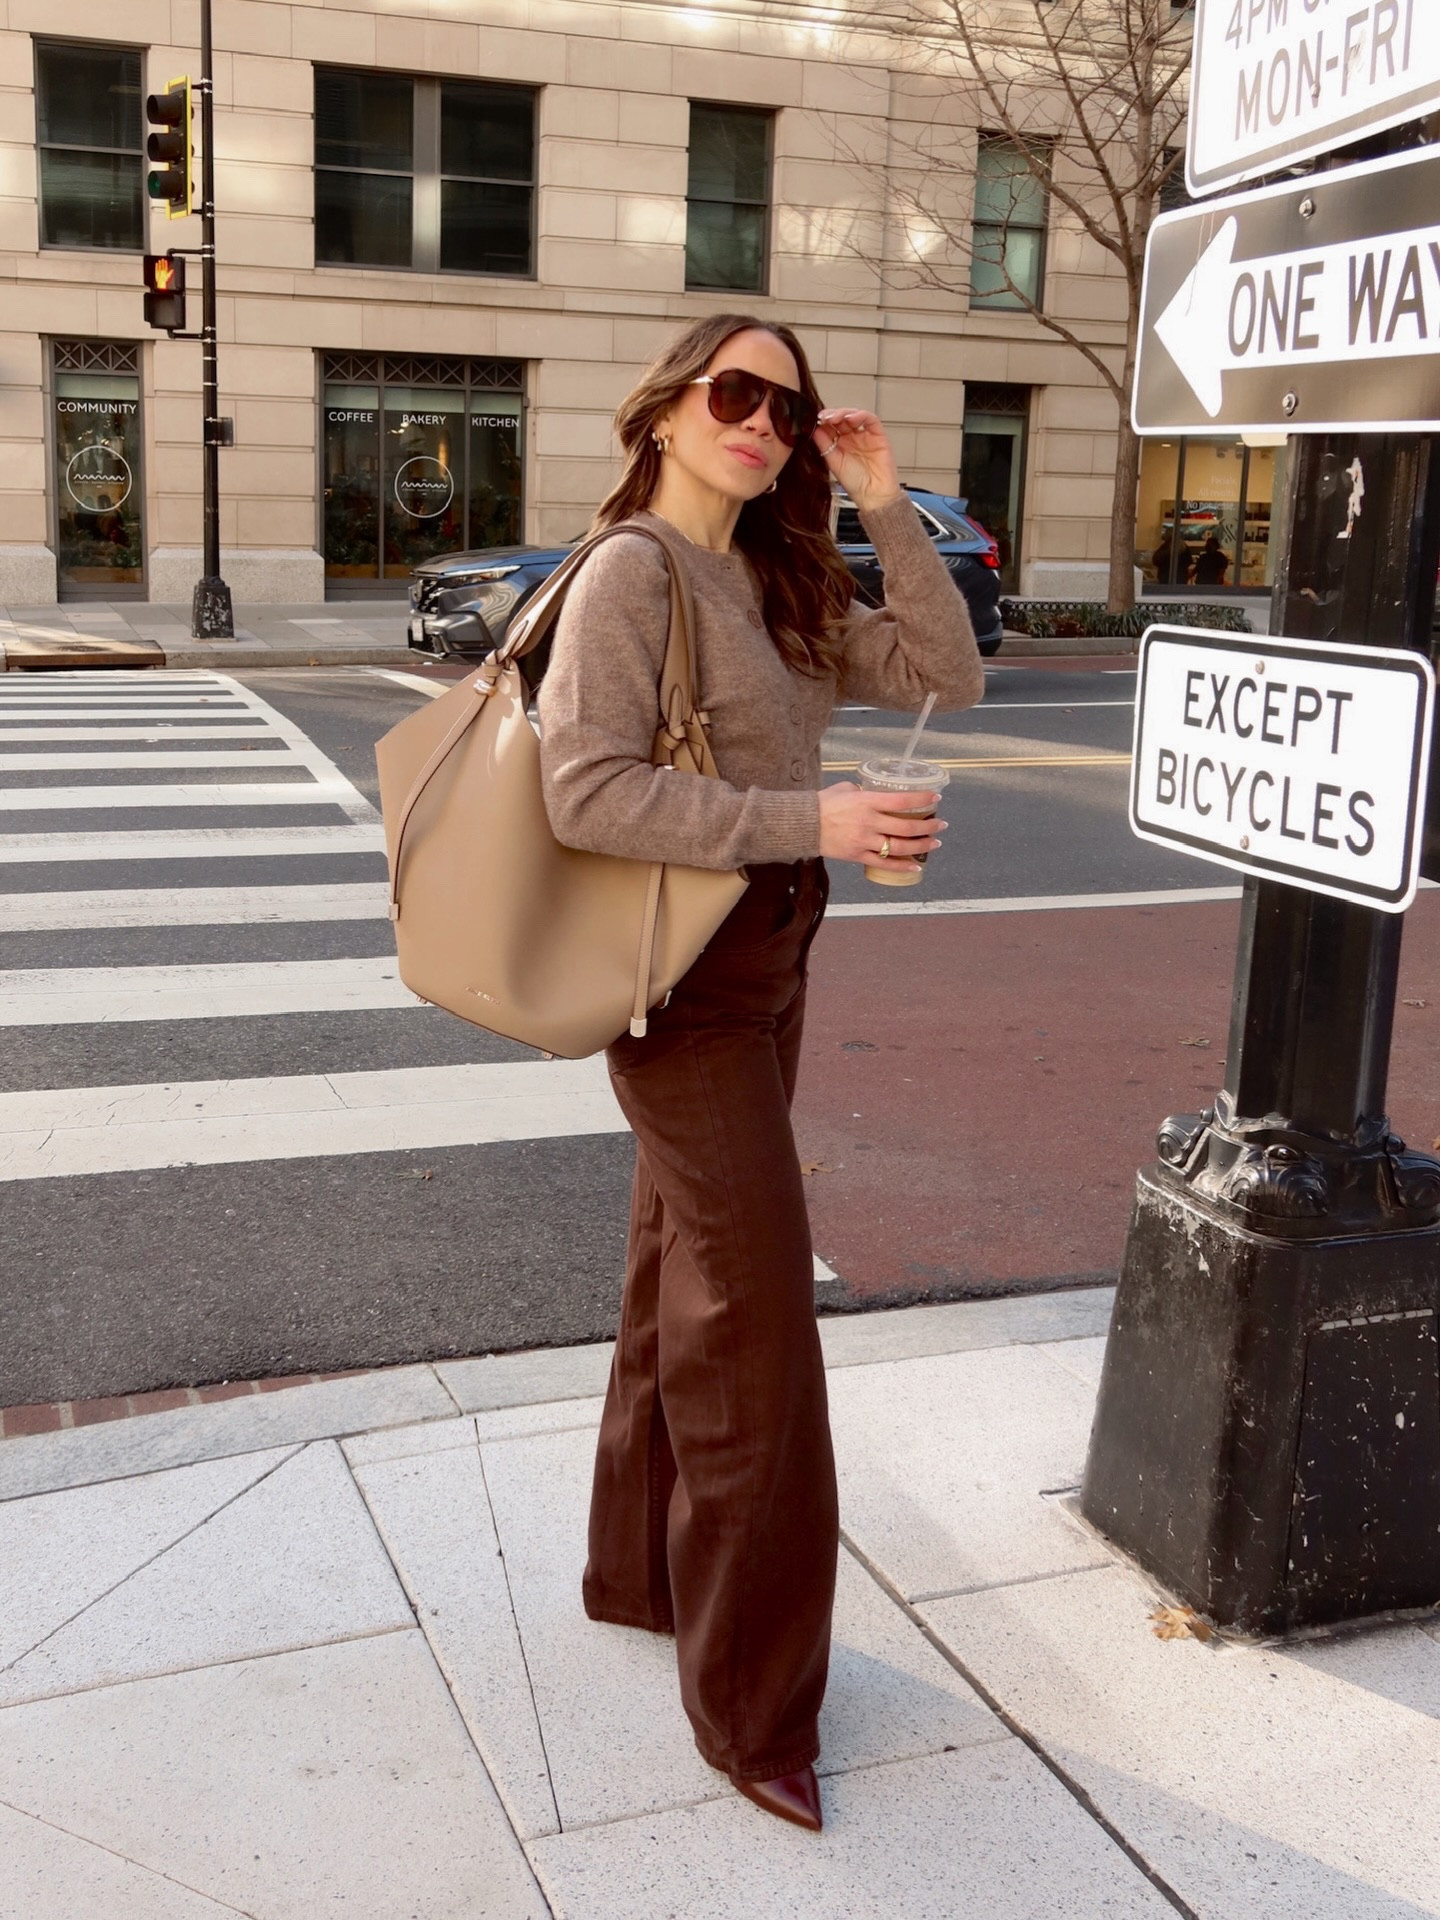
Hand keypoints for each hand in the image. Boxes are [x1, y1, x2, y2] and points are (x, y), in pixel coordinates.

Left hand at [813, 409, 901, 513]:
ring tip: (835, 418)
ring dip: (844, 413)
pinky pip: (870, 419)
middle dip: (832, 415)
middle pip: (841, 419)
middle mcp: (852, 438)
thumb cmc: (856, 484)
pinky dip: (860, 415)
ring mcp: (865, 435)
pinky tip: (851, 418)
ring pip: (854, 416)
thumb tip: (815, 429)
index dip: (823, 421)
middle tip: (824, 417)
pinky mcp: (878, 434)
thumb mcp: (834, 463)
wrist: (873, 495)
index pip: (830, 427)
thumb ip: (824, 445)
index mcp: (840, 445)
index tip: (816, 420)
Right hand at [817, 781, 945, 874]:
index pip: (902, 801)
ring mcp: (864, 841)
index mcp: (867, 802)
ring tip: (935, 843)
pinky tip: (917, 866)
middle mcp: (869, 822)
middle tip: (941, 824)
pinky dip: (902, 867)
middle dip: (928, 826)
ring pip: (899, 847)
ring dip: (921, 845)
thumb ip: (864, 791)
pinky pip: (884, 864)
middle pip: (906, 827)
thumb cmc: (823, 803)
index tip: (936, 798)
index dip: (922, 799)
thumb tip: (876, 794)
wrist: (803, 825)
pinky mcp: (857, 856)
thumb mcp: (845, 789)